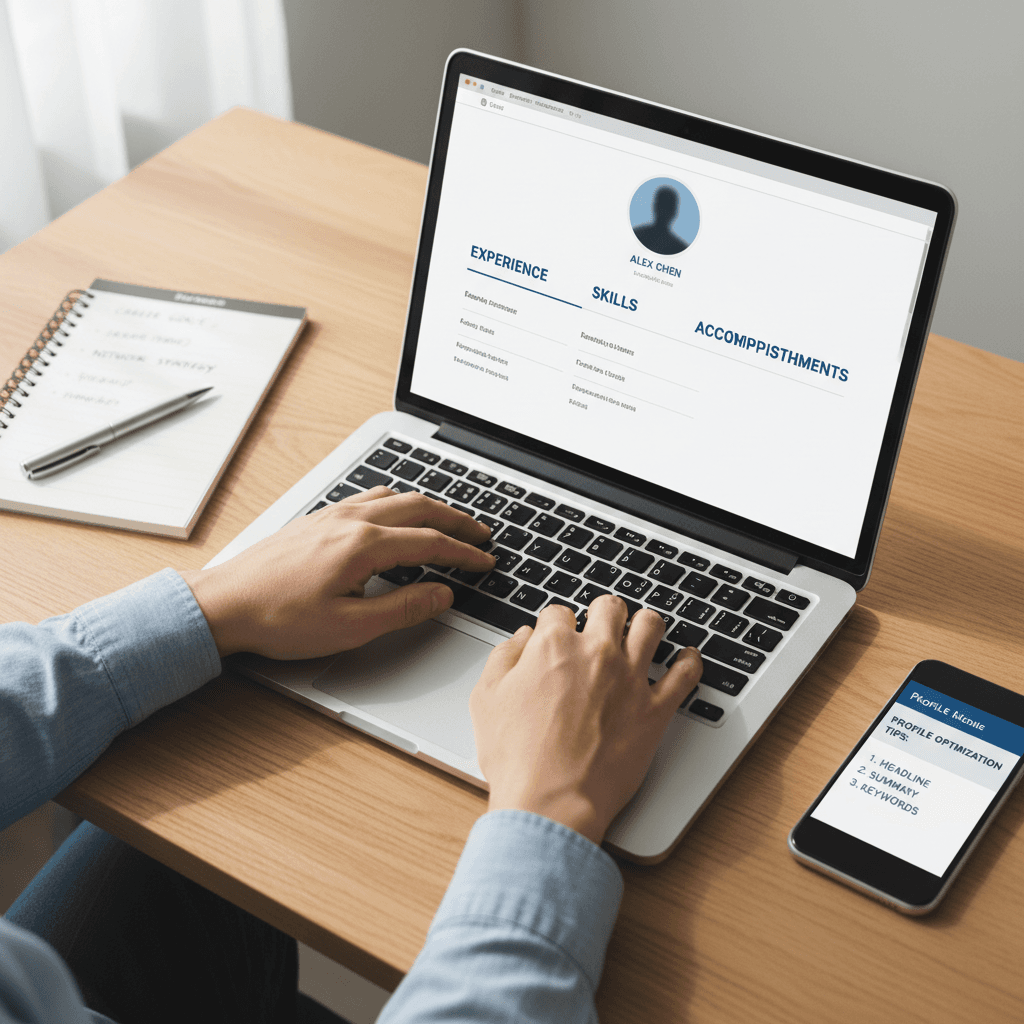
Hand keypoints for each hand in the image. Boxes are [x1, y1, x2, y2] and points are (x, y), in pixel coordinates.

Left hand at [181, 487, 493, 658]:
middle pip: (419, 508)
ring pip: (394, 497)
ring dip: (428, 507)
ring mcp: (331, 515)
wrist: (223, 604)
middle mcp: (350, 521)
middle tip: (481, 533)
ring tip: (447, 522)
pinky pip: (368, 498)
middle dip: (456, 520)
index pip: (431, 543)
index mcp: (364, 545)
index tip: (485, 561)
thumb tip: (441, 594)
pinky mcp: (316, 519)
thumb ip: (404, 608)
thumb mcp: (350, 627)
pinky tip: (394, 514)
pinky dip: (397, 502)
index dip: (464, 553)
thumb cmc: (278, 618)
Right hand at [470, 596, 701, 844]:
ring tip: (643, 630)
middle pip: (609, 608)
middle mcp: (596, 653)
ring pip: (651, 626)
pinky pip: (685, 673)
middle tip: (602, 626)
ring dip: (646, 624)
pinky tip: (687, 657)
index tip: (557, 636)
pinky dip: (689, 661)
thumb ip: (504, 657)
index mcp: (553, 645)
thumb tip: (522, 638)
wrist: (551, 801)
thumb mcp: (486, 699)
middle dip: (603, 613)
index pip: (558, 612)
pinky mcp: (655, 708)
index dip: (555, 624)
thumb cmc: (517, 757)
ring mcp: (630, 678)